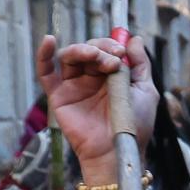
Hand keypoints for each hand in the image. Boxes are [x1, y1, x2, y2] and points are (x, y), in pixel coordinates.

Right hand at [35, 33, 156, 186]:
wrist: (117, 150)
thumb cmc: (134, 126)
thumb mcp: (145, 91)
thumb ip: (140, 64)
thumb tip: (133, 39)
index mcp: (111, 76)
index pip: (106, 50)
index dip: (112, 46)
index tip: (121, 53)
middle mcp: (91, 78)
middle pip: (88, 50)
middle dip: (100, 49)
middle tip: (112, 60)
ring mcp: (74, 86)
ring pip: (70, 56)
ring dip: (83, 50)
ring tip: (96, 58)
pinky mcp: (59, 96)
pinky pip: (46, 73)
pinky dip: (44, 55)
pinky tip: (49, 40)